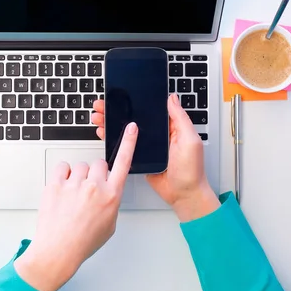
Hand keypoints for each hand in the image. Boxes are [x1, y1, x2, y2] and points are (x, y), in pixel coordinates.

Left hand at [14, 122, 137, 290]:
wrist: (57, 251)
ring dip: (77, 177)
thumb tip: (106, 191)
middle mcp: (94, 187)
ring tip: (72, 197)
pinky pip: (63, 168)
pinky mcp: (56, 184)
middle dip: (95, 174)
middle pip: (99, 164)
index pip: (123, 163)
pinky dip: (63, 176)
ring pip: (80, 166)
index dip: (129, 143)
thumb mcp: (109, 224)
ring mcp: (74, 184)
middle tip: (87, 191)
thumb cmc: (83, 242)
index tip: (131, 128)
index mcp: (111, 196)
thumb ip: (111, 202)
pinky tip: (62, 191)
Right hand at [91, 95, 218, 221]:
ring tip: (99, 117)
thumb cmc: (191, 170)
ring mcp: (147, 145)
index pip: (149, 109)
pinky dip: (113, 138)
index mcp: (170, 127)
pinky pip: (125, 145)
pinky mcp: (139, 156)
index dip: (135, 101)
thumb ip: (180, 119)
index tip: (121, 95)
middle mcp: (157, 134)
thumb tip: (172, 98)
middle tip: (103, 105)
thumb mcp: (190, 140)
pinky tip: (104, 132)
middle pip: (134, 117)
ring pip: (126, 130)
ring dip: (111, 122)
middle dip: (117, 110)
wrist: (184, 194)